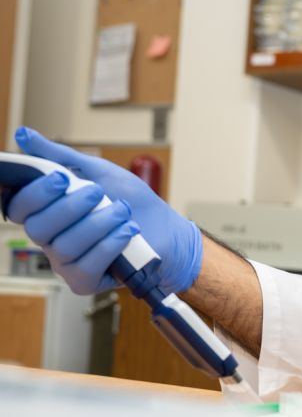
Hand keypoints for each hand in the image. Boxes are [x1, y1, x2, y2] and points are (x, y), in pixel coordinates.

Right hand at [6, 127, 201, 294]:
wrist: (167, 230)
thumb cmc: (132, 201)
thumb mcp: (98, 171)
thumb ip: (60, 156)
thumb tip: (24, 135)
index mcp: (47, 212)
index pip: (19, 206)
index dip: (34, 193)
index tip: (61, 178)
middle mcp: (51, 239)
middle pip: (37, 228)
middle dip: (70, 207)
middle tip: (98, 193)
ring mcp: (66, 262)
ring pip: (65, 246)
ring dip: (98, 224)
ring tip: (123, 211)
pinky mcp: (85, 280)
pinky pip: (84, 267)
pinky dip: (108, 245)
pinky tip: (127, 232)